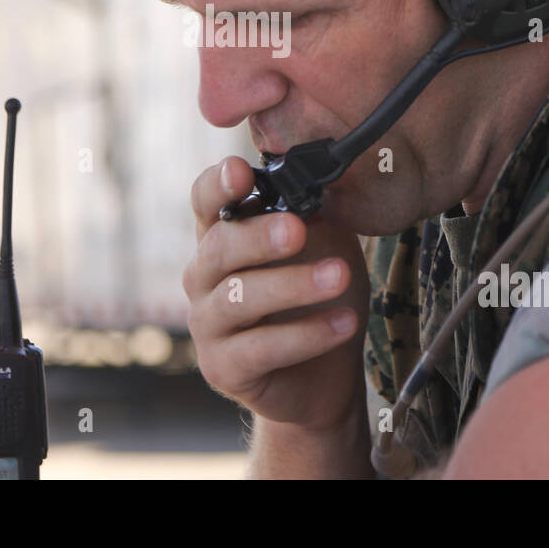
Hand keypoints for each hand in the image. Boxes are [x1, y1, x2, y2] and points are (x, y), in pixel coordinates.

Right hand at [183, 155, 369, 431]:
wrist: (323, 377)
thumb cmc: (316, 299)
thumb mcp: (323, 245)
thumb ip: (311, 214)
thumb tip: (319, 181)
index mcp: (222, 236)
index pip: (205, 201)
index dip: (218, 184)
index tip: (241, 171)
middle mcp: (203, 277)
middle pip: (220, 247)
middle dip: (259, 236)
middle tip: (298, 229)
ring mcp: (207, 324)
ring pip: (239, 298)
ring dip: (293, 285)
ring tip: (339, 275)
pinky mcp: (222, 368)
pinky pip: (261, 348)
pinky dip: (307, 334)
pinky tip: (345, 323)